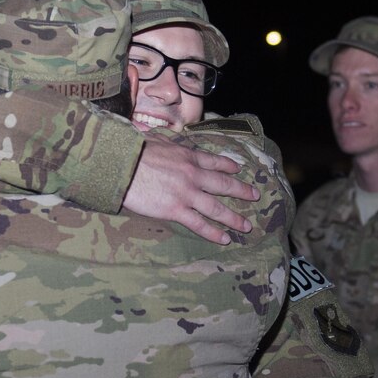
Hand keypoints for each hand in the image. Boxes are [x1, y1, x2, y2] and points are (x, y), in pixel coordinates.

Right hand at [123, 137, 258, 244]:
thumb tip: (161, 139)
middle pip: (223, 184)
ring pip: (217, 208)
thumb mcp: (155, 139)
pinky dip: (213, 232)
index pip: (214, 161)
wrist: (122, 165)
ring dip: (234, 218)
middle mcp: (193, 174)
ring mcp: (187, 194)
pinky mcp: (176, 210)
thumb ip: (166, 142)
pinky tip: (224, 239)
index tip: (238, 169)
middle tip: (255, 196)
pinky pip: (199, 224)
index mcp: (188, 156)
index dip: (228, 166)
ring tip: (246, 226)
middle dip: (241, 190)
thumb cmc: (134, 150)